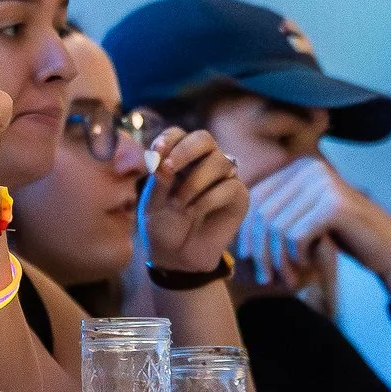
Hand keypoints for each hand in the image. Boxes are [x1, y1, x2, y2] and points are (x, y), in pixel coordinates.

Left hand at [136, 128, 247, 275]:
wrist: (176, 257)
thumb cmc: (162, 225)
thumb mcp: (152, 203)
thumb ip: (159, 181)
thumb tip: (164, 162)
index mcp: (179, 158)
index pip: (178, 135)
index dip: (168, 139)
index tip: (155, 153)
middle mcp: (203, 163)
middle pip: (204, 138)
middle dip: (185, 150)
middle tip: (169, 168)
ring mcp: (223, 178)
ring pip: (219, 161)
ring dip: (194, 181)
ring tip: (179, 204)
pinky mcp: (238, 197)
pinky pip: (229, 186)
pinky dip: (207, 199)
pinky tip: (193, 212)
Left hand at [232, 155, 390, 299]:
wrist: (389, 251)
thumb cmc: (343, 238)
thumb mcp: (305, 220)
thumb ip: (276, 213)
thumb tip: (232, 227)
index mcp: (299, 167)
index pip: (256, 198)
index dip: (247, 231)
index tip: (248, 259)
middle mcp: (310, 168)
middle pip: (263, 213)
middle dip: (261, 250)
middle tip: (265, 277)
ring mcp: (324, 183)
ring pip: (277, 227)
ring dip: (279, 259)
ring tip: (288, 277)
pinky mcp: (334, 204)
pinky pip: (296, 235)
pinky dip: (297, 256)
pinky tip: (308, 263)